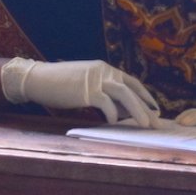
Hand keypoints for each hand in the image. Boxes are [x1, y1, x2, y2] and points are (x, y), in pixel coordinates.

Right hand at [0, 58, 159, 125]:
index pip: (131, 82)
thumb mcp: (86, 87)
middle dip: (146, 107)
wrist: (38, 79)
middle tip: (158, 122)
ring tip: (147, 125)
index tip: (155, 108)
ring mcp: (95, 80)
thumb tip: (123, 113)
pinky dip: (113, 114)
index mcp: (104, 69)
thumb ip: (104, 96)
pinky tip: (115, 123)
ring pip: (124, 94)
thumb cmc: (60, 85)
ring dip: (137, 111)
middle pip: (131, 89)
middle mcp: (103, 72)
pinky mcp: (86, 91)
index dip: (145, 95)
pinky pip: (106, 103)